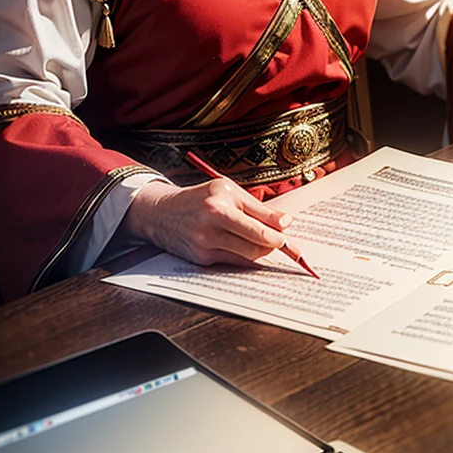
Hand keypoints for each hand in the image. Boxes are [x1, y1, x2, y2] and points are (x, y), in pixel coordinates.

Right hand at [124, 178, 293, 266]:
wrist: (162, 213)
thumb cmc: (200, 198)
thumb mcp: (227, 190)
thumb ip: (257, 207)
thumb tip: (285, 223)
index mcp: (220, 202)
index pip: (260, 225)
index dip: (281, 235)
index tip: (291, 238)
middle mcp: (211, 223)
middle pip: (257, 244)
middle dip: (275, 245)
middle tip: (285, 244)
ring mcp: (206, 244)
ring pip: (249, 256)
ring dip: (263, 253)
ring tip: (268, 244)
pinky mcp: (202, 258)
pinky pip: (235, 262)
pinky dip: (247, 258)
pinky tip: (251, 251)